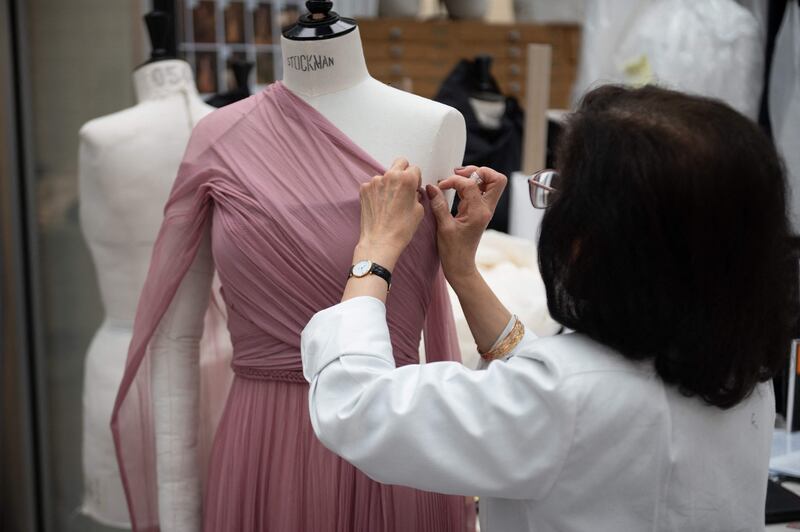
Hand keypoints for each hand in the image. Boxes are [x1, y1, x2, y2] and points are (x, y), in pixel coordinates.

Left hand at [355, 157, 424, 270]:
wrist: (380, 241)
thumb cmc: (400, 229)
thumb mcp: (419, 211)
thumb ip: (417, 195)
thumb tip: (413, 192)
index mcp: (406, 179)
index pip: (415, 169)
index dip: (416, 179)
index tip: (414, 188)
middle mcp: (390, 176)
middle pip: (400, 163)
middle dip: (404, 172)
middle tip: (404, 187)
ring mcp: (374, 182)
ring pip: (386, 175)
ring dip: (389, 183)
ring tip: (390, 202)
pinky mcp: (364, 189)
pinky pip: (374, 185)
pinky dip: (377, 192)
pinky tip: (381, 205)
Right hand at [426, 166, 507, 285]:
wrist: (460, 266)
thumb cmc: (453, 252)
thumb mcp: (444, 227)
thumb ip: (439, 205)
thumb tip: (432, 187)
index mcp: (479, 212)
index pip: (471, 184)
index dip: (454, 181)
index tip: (441, 186)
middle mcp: (486, 209)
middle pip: (496, 179)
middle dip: (478, 171)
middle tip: (459, 174)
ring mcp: (484, 210)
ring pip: (490, 183)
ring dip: (474, 177)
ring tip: (455, 180)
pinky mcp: (478, 211)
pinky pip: (479, 191)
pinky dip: (468, 185)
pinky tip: (454, 189)